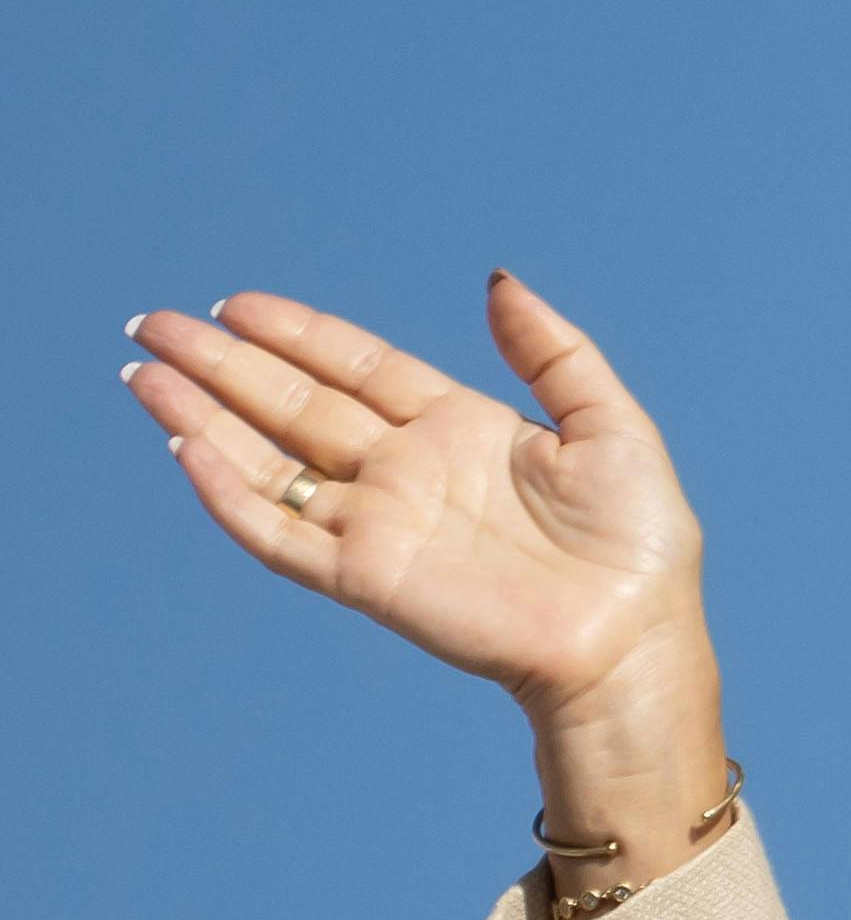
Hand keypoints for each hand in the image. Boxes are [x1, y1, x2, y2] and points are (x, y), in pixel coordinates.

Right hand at [127, 276, 715, 741]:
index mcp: (458, 430)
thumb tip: (497, 280)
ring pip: (270, 462)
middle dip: (224, 364)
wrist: (635, 640)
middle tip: (154, 323)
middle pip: (294, 405)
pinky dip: (230, 495)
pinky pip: (280, 534)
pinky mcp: (367, 578)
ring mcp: (381, 525)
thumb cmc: (639, 546)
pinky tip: (186, 447)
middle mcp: (407, 472)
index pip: (356, 367)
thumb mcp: (610, 425)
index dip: (297, 334)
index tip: (237, 304)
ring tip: (142, 373)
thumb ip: (553, 351)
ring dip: (203, 418)